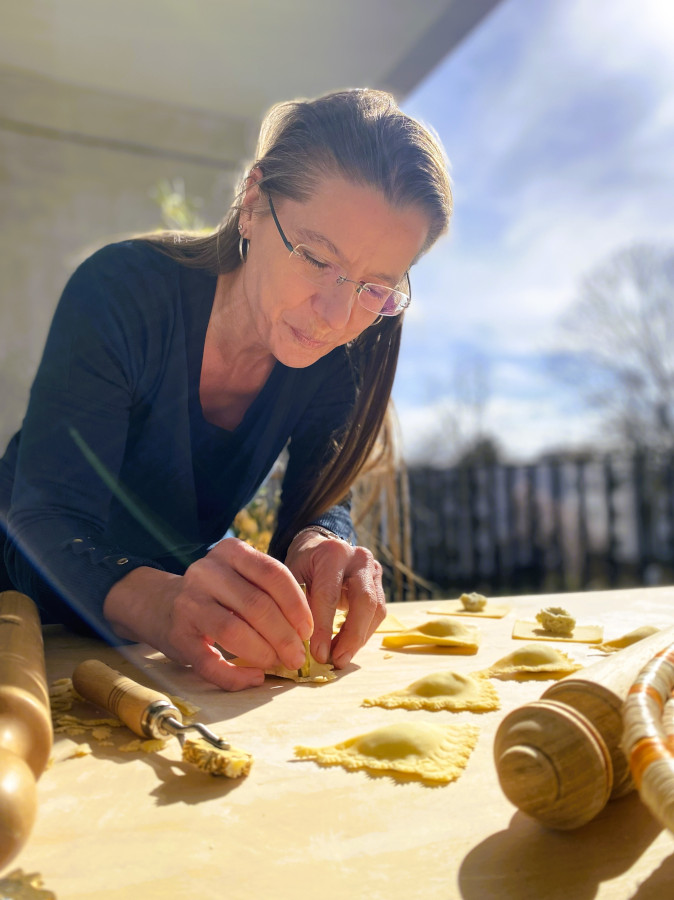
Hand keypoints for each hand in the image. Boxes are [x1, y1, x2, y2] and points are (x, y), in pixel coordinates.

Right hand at [104, 538, 312, 690]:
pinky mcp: (177, 635)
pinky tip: (254, 679)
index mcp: (231, 552)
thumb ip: (270, 593)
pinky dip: (236, 676)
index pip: (273, 574)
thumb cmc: (216, 593)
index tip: (309, 630)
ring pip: (234, 630)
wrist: (159, 604)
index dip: (297, 605)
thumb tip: (307, 630)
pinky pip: (211, 662)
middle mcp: (207, 571)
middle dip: (285, 636)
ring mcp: (188, 602)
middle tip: (297, 656)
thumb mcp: (240, 577)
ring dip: (263, 653)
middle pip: (257, 605)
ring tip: (279, 664)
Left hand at [284, 529, 385, 667]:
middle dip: (351, 636)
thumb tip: (301, 646)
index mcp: (332, 553)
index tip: (318, 654)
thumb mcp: (292, 578)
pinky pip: (378, 613)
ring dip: (358, 638)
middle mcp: (359, 558)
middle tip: (337, 661)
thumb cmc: (302, 566)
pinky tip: (346, 646)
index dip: (324, 628)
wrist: (319, 549)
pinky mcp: (379, 583)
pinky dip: (363, 633)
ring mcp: (373, 569)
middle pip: (364, 601)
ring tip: (339, 657)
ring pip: (376, 610)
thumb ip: (298, 605)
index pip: (330, 595)